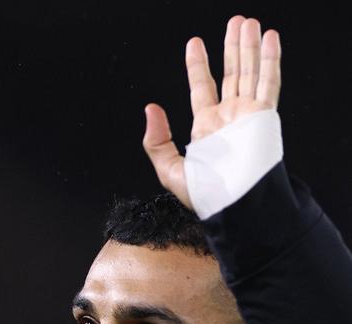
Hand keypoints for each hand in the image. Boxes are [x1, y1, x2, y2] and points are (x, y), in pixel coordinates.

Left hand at [142, 16, 280, 208]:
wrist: (231, 205)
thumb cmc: (202, 195)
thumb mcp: (169, 170)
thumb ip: (156, 141)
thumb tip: (150, 108)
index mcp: (206, 128)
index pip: (201, 88)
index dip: (198, 65)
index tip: (194, 43)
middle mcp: (228, 118)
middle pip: (231, 74)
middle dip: (231, 48)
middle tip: (234, 22)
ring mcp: (248, 116)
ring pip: (250, 73)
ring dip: (249, 47)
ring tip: (247, 23)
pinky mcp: (264, 117)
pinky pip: (268, 83)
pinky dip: (270, 61)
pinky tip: (269, 39)